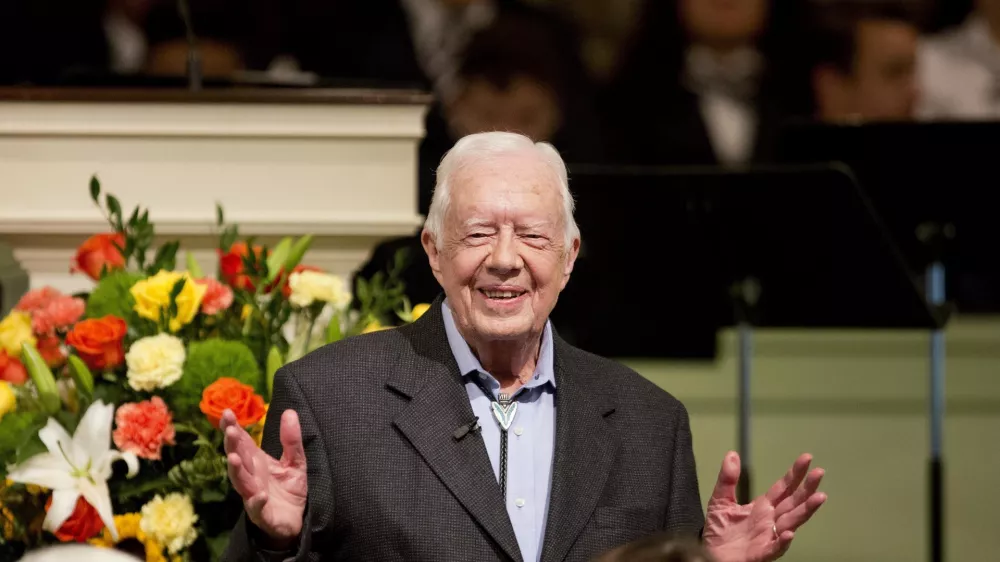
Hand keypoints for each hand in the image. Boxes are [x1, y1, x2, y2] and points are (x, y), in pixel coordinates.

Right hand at [223, 408, 307, 545]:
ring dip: (236, 471)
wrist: (295, 521)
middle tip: (231, 431)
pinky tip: (260, 495)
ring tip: (233, 459)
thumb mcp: (296, 461)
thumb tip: (289, 412)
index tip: (227, 413)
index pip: (242, 442)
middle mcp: (251, 477)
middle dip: (233, 445)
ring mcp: (253, 495)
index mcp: (256, 462)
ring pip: (241, 482)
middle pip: (238, 458)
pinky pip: (257, 508)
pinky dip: (257, 502)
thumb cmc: (289, 489)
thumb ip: (291, 439)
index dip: (233, 428)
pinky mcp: (262, 514)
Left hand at [703, 452, 825, 561]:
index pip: (783, 488)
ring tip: (819, 497)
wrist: (711, 554)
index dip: (795, 474)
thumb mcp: (720, 500)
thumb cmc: (719, 530)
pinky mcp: (761, 553)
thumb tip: (732, 454)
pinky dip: (782, 541)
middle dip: (806, 488)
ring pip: (791, 522)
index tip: (807, 458)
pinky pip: (775, 547)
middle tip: (819, 472)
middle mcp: (771, 520)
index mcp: (763, 507)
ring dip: (805, 510)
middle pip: (793, 502)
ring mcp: (769, 536)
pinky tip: (789, 533)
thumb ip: (727, 480)